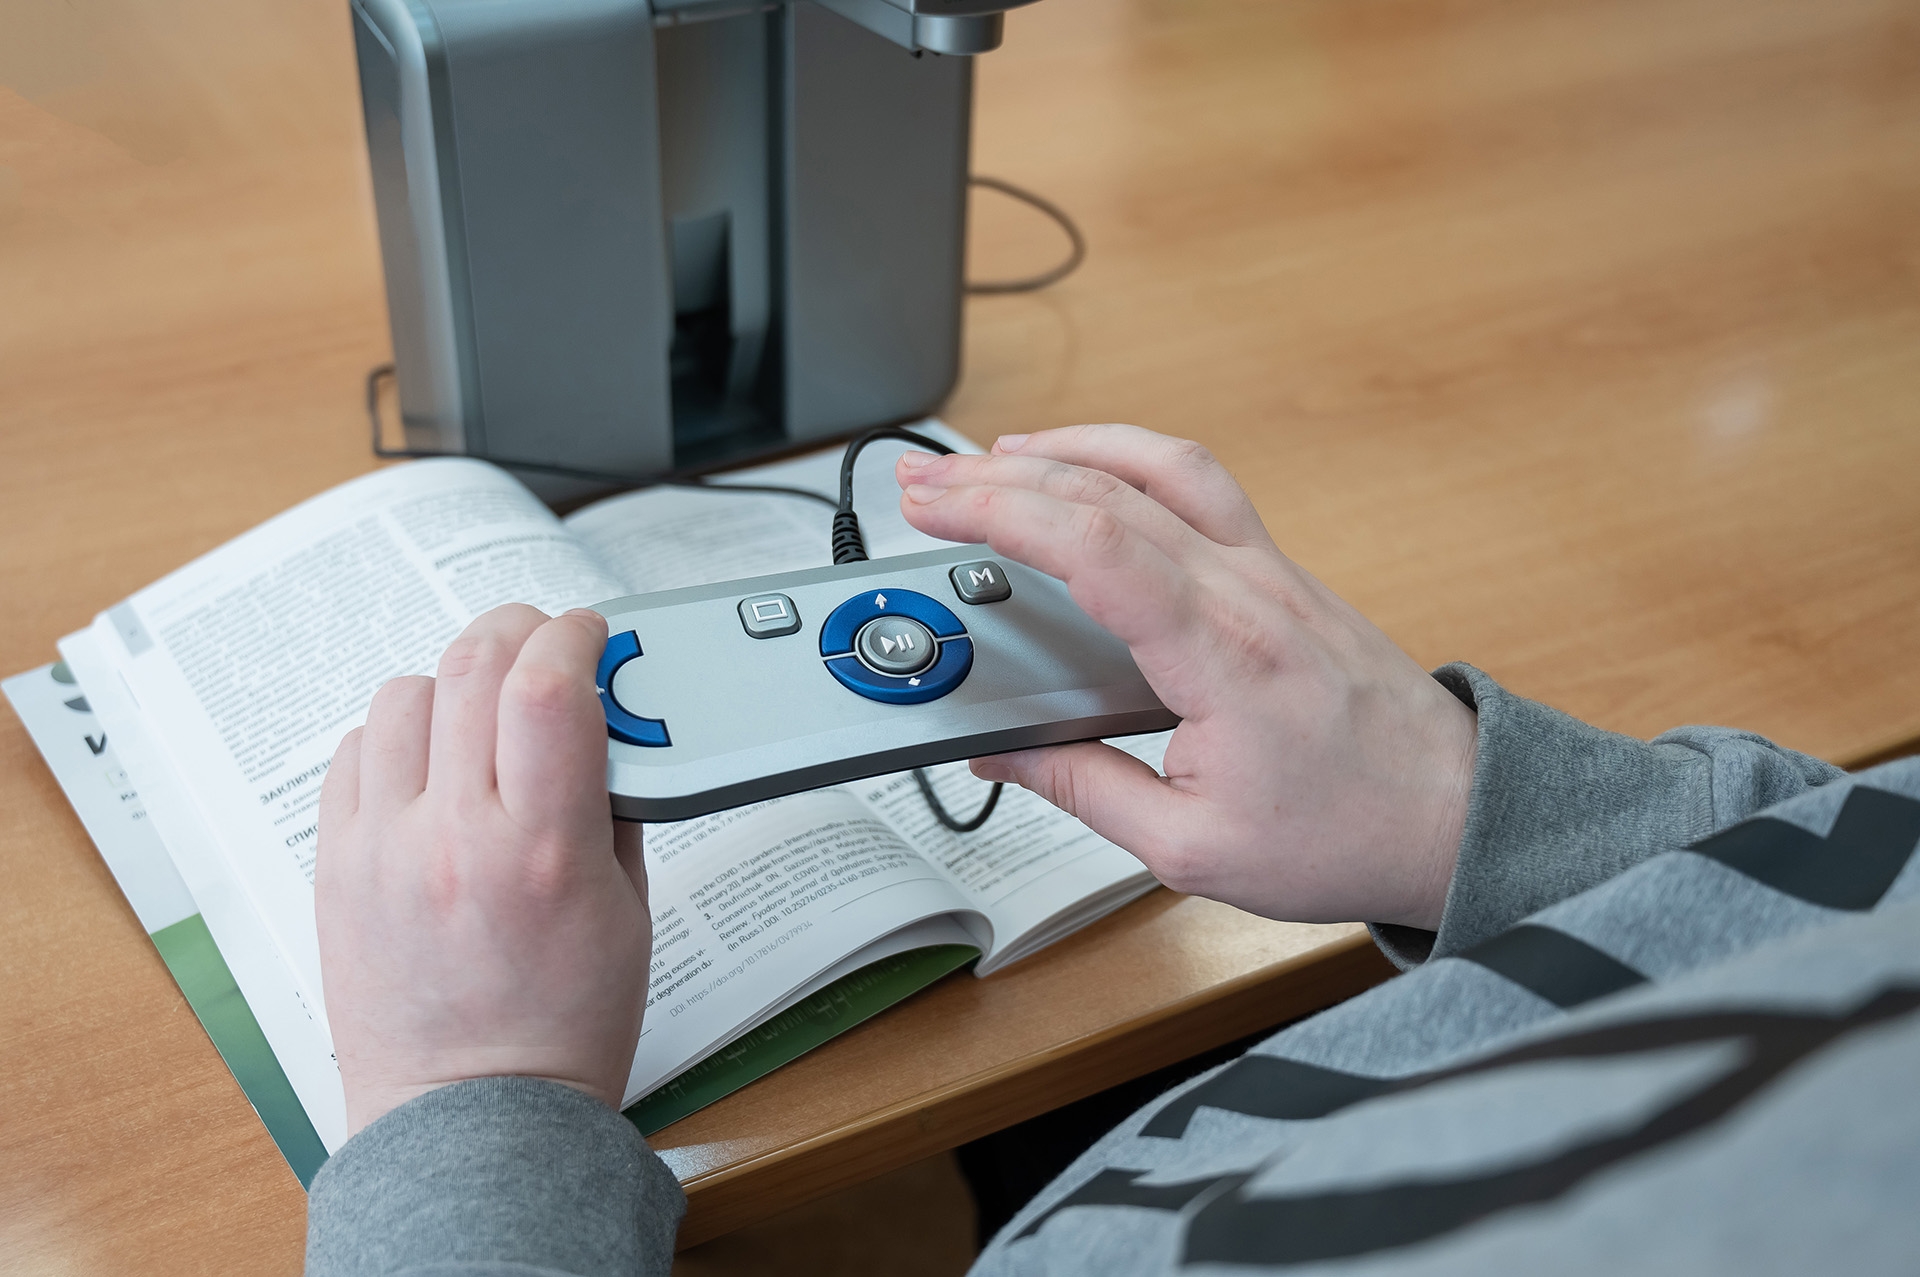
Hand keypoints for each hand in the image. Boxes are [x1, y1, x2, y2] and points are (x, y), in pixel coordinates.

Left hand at [316, 605, 649, 1133]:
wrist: (472, 1117)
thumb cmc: (562, 1026)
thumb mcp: (630, 908)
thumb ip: (615, 801)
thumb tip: (604, 717)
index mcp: (542, 850)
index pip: (548, 686)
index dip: (574, 635)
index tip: (590, 635)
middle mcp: (454, 837)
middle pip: (473, 667)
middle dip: (518, 630)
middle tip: (543, 641)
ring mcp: (383, 849)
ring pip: (405, 696)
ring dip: (456, 682)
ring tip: (484, 713)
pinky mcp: (335, 866)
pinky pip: (355, 753)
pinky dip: (399, 735)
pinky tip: (432, 763)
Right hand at [896, 426, 1475, 929]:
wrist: (1456, 818)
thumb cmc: (1349, 833)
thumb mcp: (1191, 846)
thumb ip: (1082, 789)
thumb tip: (1002, 755)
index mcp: (1222, 654)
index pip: (1095, 543)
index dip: (1000, 511)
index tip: (933, 504)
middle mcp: (1248, 590)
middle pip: (1110, 490)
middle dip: (1000, 475)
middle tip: (922, 482)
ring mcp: (1270, 571)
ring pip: (1162, 464)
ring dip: (1070, 448)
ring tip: (993, 459)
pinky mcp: (1280, 574)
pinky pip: (1198, 486)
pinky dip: (1129, 462)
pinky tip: (1092, 476)